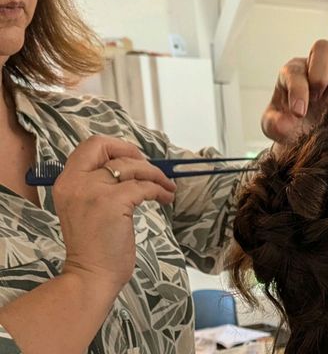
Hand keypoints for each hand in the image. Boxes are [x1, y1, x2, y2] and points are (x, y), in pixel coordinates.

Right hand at [53, 135, 175, 292]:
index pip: (90, 145)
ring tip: (167, 187)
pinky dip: (160, 190)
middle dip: (137, 155)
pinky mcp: (114, 202)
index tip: (134, 158)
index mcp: (67, 182)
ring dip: (156, 175)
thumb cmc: (93, 246)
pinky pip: (145, 186)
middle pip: (110, 148)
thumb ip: (97, 185)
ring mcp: (94, 190)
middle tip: (153, 171)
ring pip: (133, 166)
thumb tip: (129, 166)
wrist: (90, 275)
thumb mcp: (85, 207)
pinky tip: (165, 198)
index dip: (116, 146)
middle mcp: (76, 182)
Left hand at [261, 40, 327, 147]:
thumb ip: (274, 124)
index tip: (299, 112)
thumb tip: (284, 123)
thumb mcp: (273, 127)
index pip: (296, 70)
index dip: (299, 91)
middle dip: (322, 74)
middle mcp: (314, 67)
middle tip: (318, 99)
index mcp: (292, 73)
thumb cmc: (289, 125)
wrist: (307, 136)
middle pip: (323, 46)